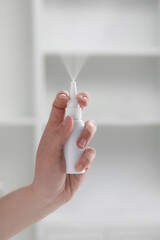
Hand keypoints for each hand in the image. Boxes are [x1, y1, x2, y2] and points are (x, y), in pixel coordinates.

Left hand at [32, 90, 96, 208]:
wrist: (53, 193)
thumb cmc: (45, 172)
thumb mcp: (48, 152)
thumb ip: (59, 135)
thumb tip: (70, 119)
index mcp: (54, 129)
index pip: (59, 107)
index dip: (64, 98)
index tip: (68, 96)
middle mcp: (68, 133)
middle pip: (79, 111)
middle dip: (83, 102)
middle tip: (84, 101)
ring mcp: (78, 143)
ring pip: (89, 128)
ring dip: (85, 136)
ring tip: (78, 148)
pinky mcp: (86, 155)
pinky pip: (91, 150)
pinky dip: (85, 159)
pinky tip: (77, 167)